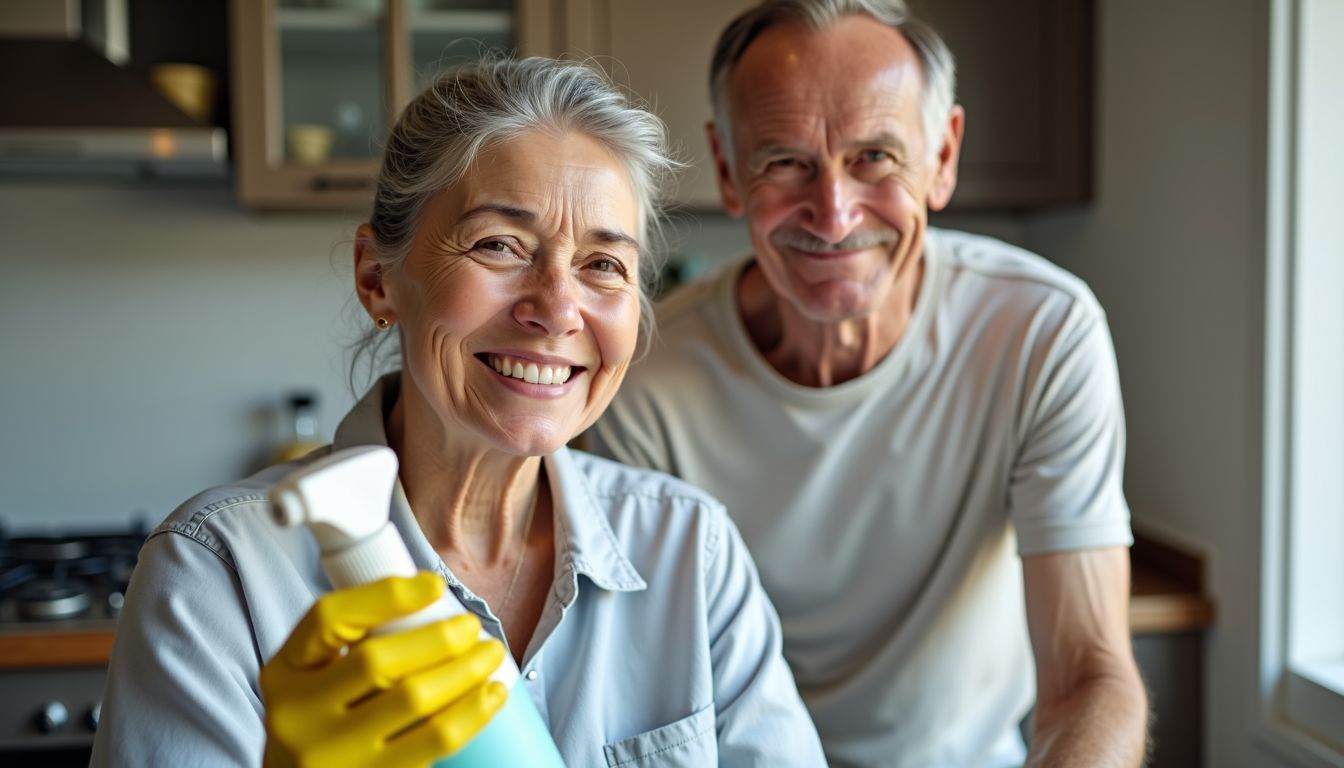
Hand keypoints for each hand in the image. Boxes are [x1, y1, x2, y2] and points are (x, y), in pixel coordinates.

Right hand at [261, 573, 507, 767]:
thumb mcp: (310, 674)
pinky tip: (490, 696)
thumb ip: (350, 637)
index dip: (385, 596)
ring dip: (465, 673)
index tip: (434, 585)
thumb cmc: (318, 719)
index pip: (328, 619)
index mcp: (283, 673)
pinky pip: (431, 744)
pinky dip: (470, 715)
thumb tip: (428, 592)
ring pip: (414, 704)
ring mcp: (332, 757)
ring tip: (490, 657)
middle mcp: (297, 716)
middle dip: (439, 638)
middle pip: (377, 662)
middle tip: (473, 627)